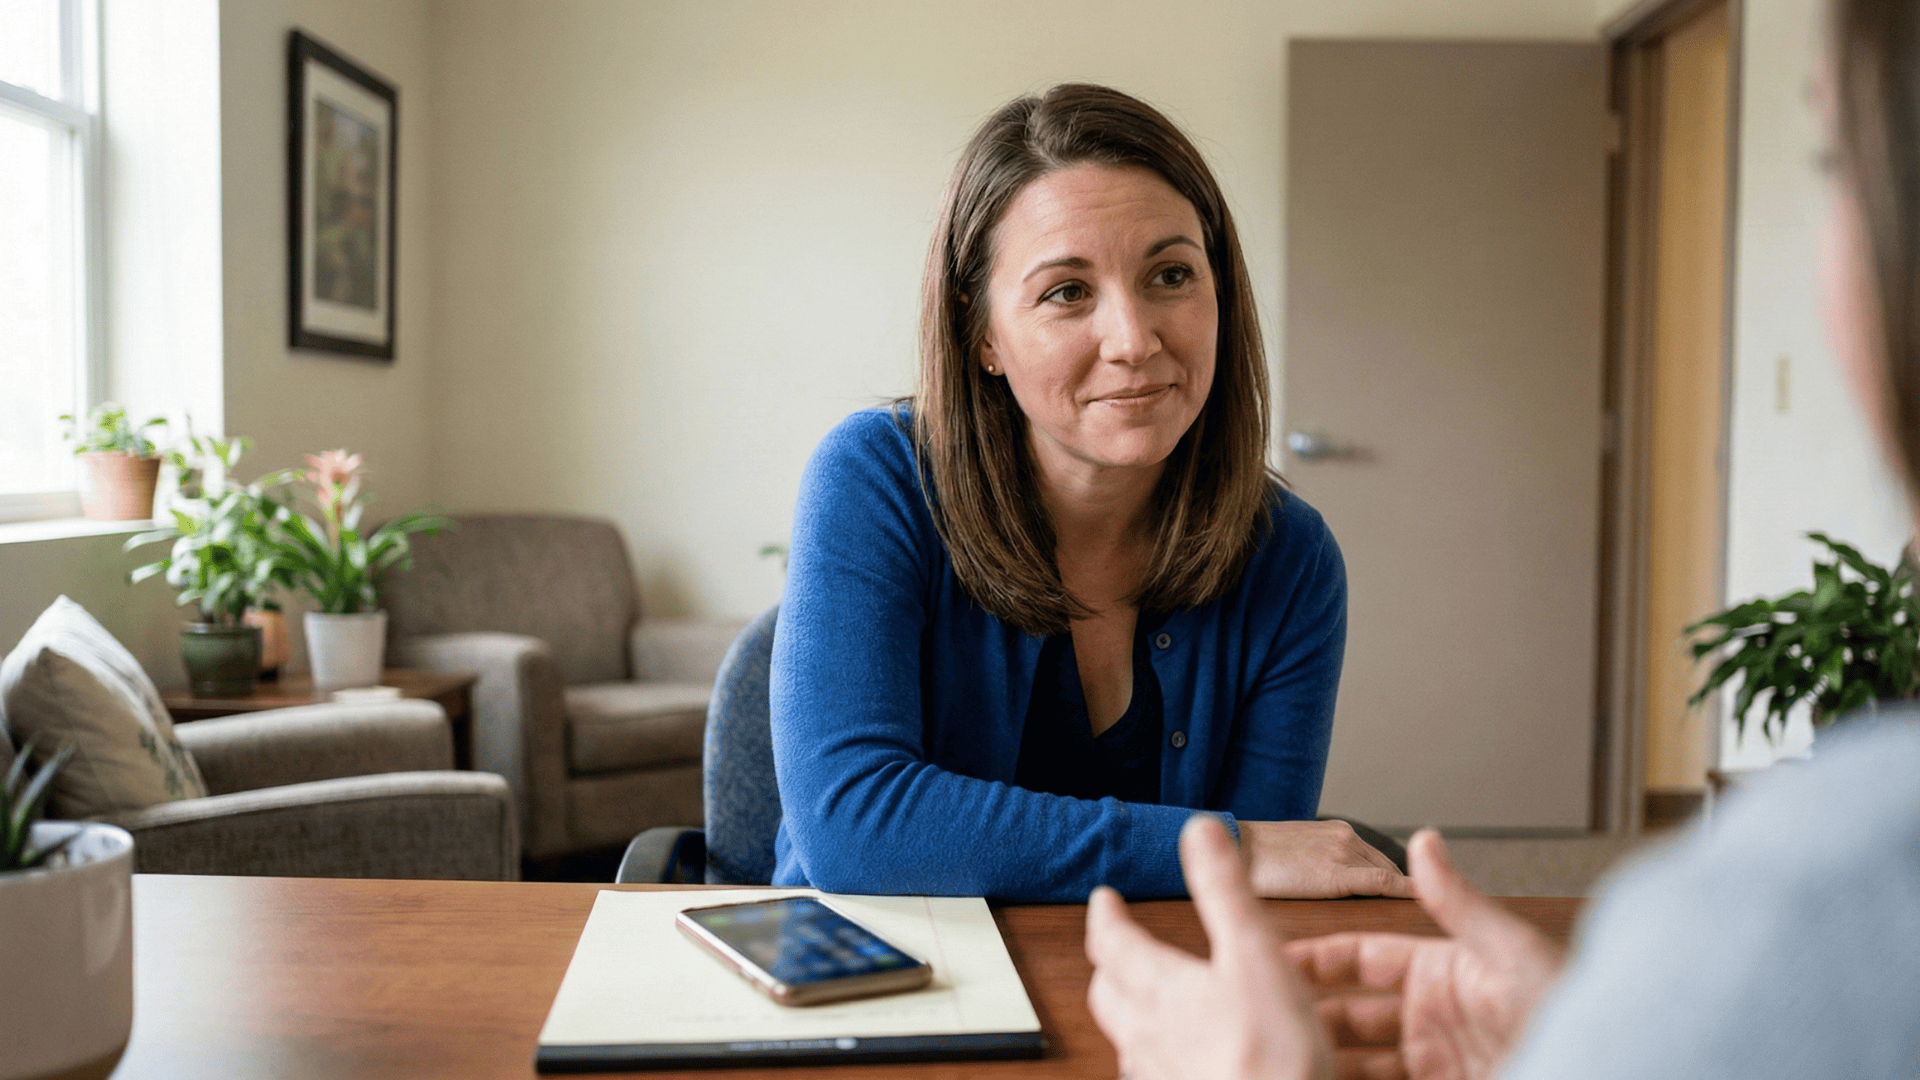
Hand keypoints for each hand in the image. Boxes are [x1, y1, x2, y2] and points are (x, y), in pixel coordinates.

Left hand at [1086, 815, 1329, 1079]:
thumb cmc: (1266, 1056)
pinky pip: (1154, 1076)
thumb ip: (1224, 892)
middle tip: (1113, 948)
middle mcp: (1148, 1034)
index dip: (1105, 915)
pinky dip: (1161, 1059)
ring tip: (1144, 1004)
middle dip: (1108, 966)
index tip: (1103, 898)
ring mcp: (1161, 1076)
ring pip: (1127, 1040)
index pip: (1112, 942)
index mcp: (1161, 987)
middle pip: (1108, 994)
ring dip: (1130, 1015)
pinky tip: (1183, 1063)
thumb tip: (1201, 832)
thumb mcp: (1254, 954)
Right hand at [1239, 819, 1415, 898]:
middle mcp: (1347, 837)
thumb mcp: (1291, 853)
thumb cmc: (1250, 859)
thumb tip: (1323, 887)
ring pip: (1390, 878)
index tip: (1407, 898)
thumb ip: (1316, 864)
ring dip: (1403, 897)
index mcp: (1336, 831)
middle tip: (1420, 914)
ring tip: (1423, 919)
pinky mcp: (1339, 874)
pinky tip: (1422, 904)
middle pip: (1388, 870)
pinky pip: (1385, 885)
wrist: (1230, 850)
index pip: (1377, 861)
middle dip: (1401, 891)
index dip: (1395, 882)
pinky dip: (1406, 893)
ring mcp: (1345, 853)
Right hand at [1284, 830, 1563, 1079]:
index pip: (1358, 959)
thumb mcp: (1512, 952)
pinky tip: (1321, 1076)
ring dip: (1323, 1057)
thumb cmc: (1572, 1008)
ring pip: (1357, 1060)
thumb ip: (1460, 903)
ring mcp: (1435, 1062)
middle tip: (1264, 1019)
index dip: (1313, 960)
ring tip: (1288, 1058)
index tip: (1269, 961)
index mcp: (1439, 972)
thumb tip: (1424, 840)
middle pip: (1347, 1015)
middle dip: (1306, 1015)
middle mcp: (1430, 1017)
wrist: (1600, 1063)